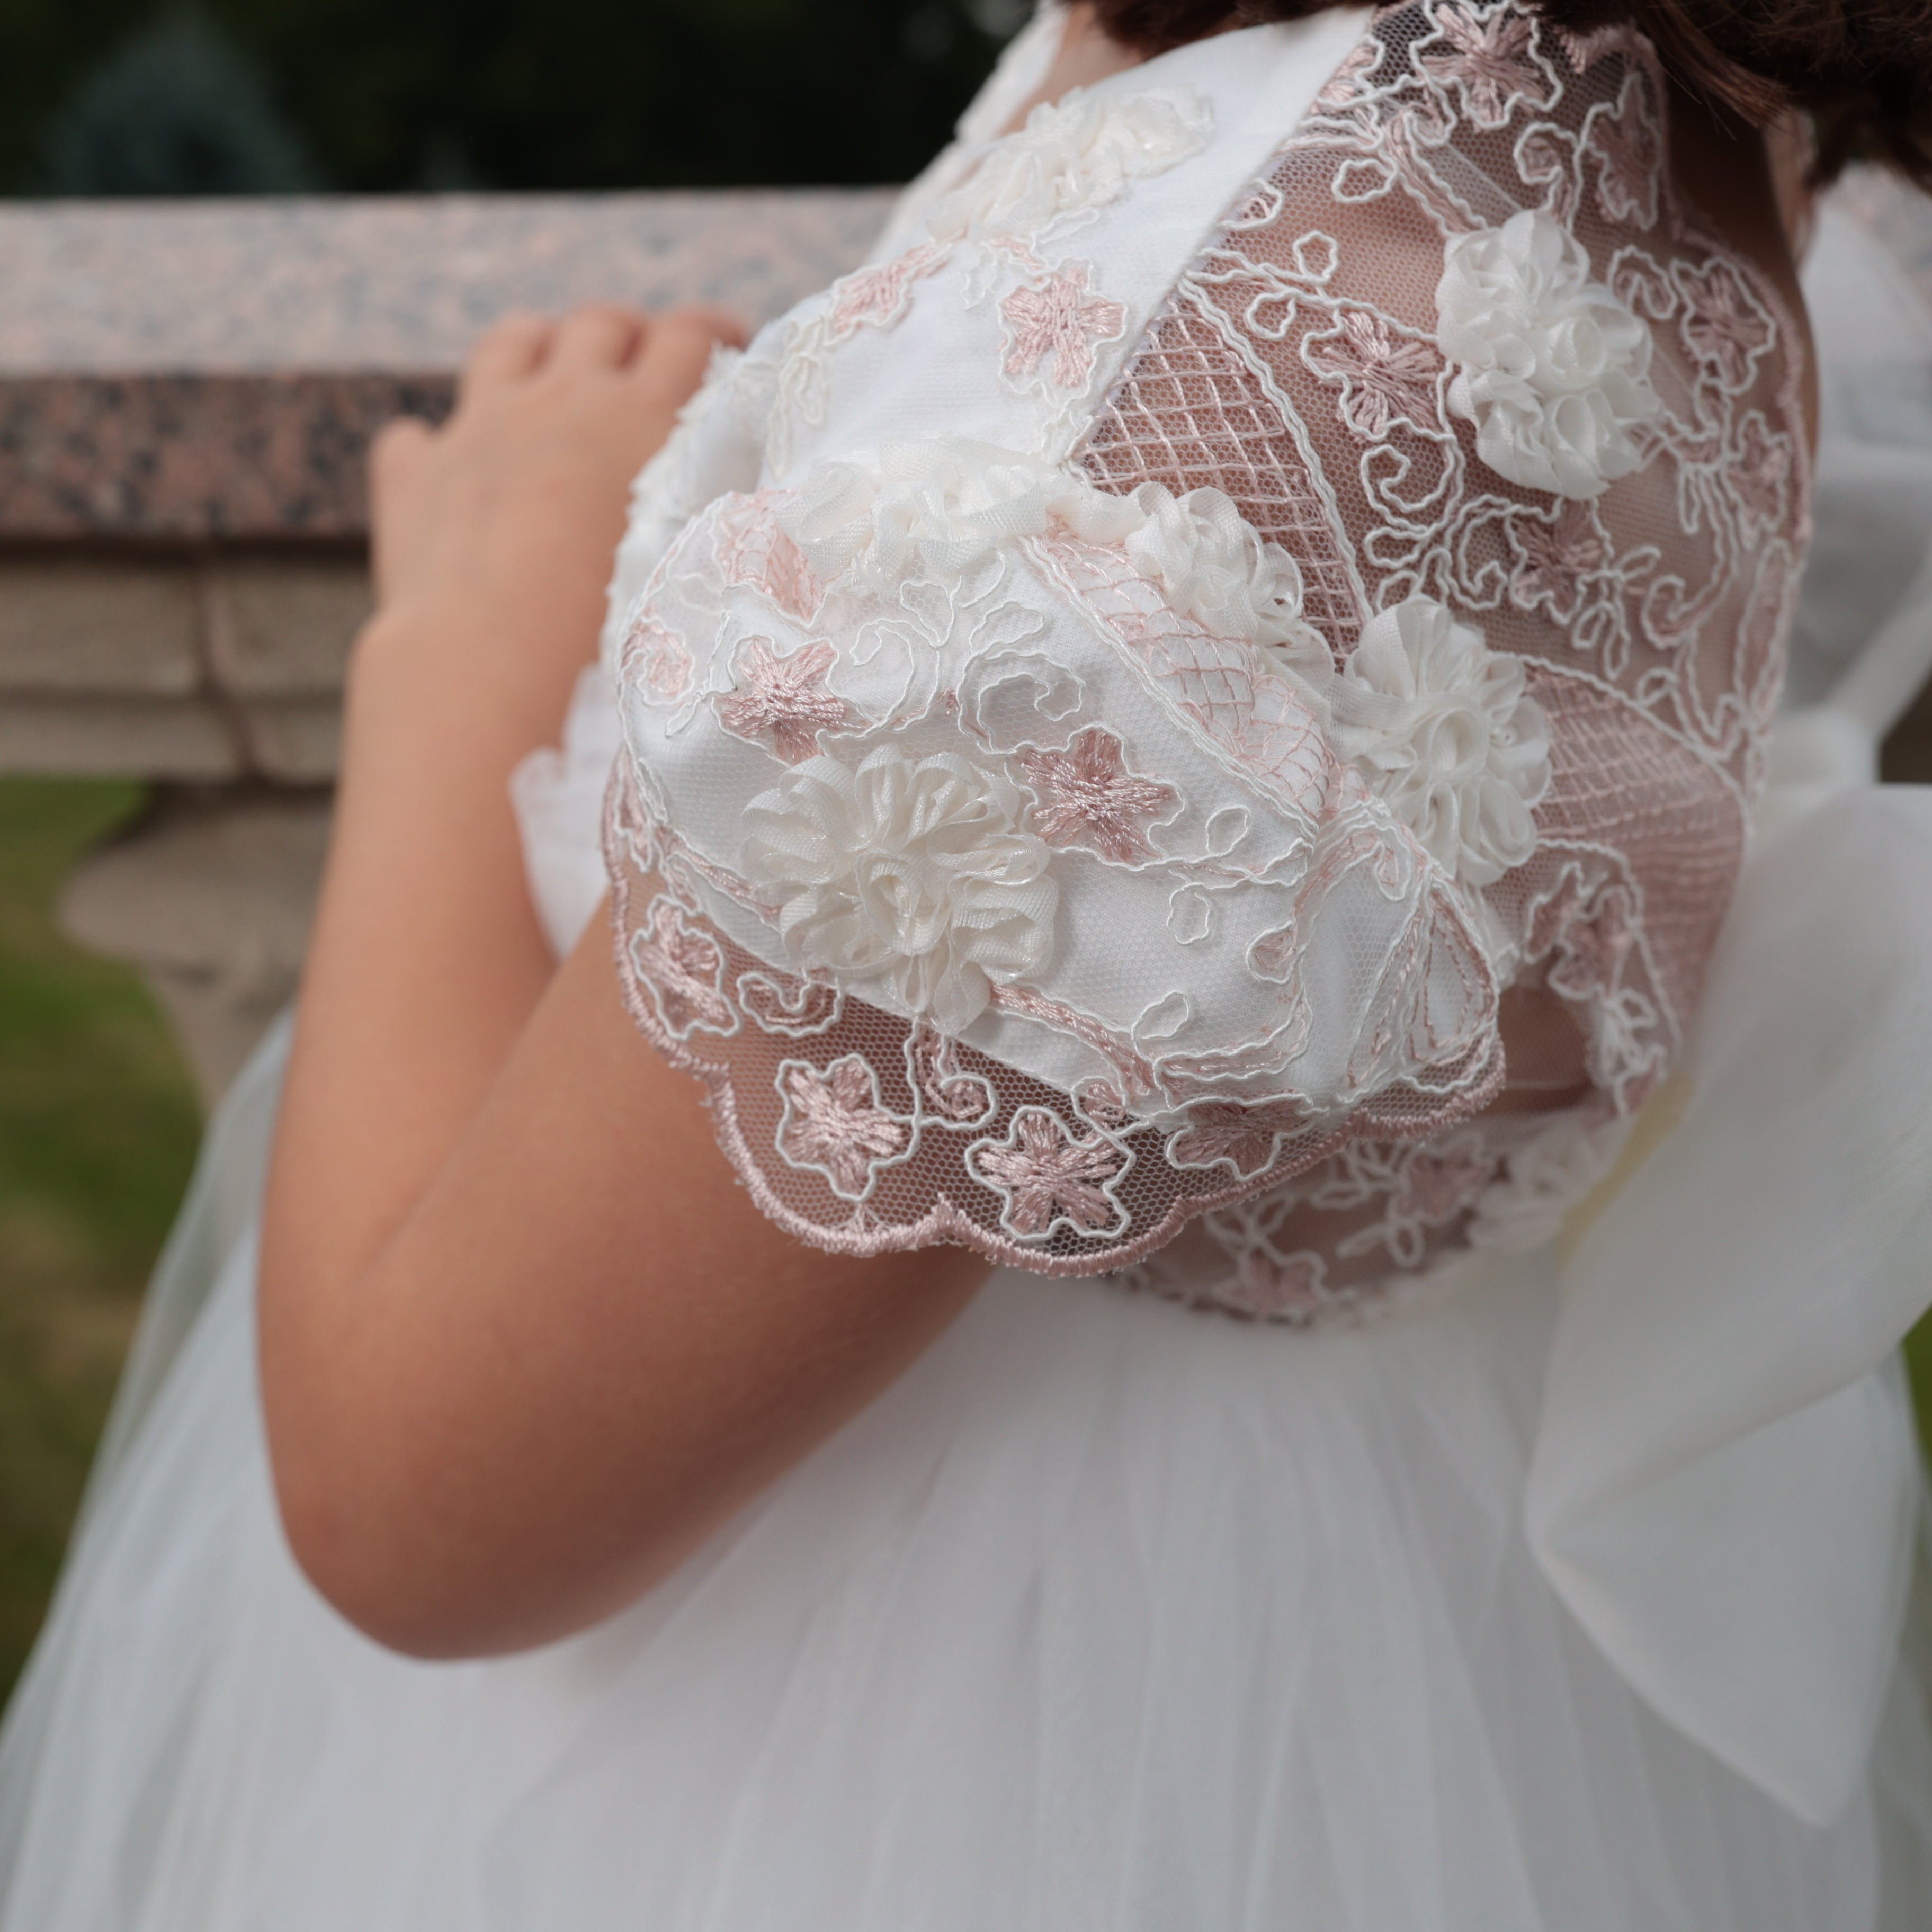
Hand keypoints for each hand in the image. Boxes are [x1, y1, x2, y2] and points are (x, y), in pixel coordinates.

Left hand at [365, 303, 747, 669]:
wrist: (494, 659)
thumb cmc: (617, 624)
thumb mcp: (687, 556)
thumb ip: (704, 507)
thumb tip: (722, 493)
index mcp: (639, 416)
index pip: (688, 338)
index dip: (714, 333)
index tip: (732, 345)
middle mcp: (559, 399)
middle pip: (599, 327)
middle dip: (629, 334)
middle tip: (646, 360)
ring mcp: (479, 427)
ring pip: (510, 346)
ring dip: (537, 348)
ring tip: (550, 371)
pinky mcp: (415, 477)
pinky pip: (414, 440)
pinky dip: (432, 448)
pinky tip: (441, 468)